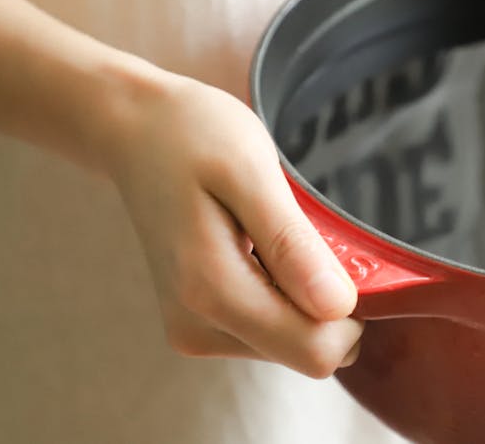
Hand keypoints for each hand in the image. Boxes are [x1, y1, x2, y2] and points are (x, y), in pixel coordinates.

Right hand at [103, 73, 360, 377]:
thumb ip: (291, 243)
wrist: (136, 132)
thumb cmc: (194, 137)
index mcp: (211, 291)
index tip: (339, 253)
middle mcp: (198, 327)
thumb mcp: (251, 172)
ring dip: (303, 294)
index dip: (348, 311)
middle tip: (302, 232)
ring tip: (271, 233)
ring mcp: (195, 330)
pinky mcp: (199, 324)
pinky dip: (283, 293)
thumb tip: (337, 306)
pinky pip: (270, 329)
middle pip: (305, 352)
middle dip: (325, 301)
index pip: (314, 351)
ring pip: (292, 344)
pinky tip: (259, 247)